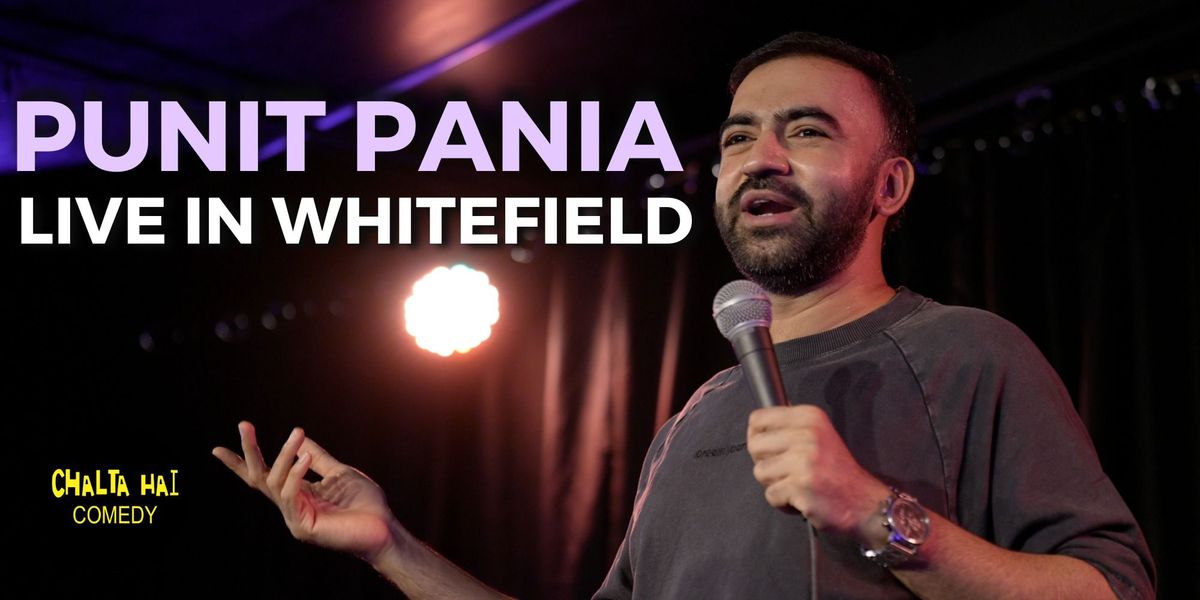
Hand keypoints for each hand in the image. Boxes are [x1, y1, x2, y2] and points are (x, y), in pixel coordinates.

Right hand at [213, 422, 397, 561]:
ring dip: (285, 455)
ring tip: (297, 434)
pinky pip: (291, 496)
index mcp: (297, 493)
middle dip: (249, 451)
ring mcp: (294, 518)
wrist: (383, 528)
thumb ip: (318, 459)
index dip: (240, 463)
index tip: (216, 449)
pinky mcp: (303, 527)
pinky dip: (296, 474)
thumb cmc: (364, 504)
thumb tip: (300, 437)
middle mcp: (291, 505)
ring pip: (274, 482)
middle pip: (258, 478)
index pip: (263, 476)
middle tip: (244, 425)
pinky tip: (305, 457)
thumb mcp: (338, 474)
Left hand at [746, 405, 891, 546]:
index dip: (757, 437)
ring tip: (797, 486)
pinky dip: (783, 503)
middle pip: (754, 445)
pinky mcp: (800, 485)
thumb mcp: (819, 436)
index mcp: (809, 416)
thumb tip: (757, 424)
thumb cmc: (837, 472)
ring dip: (775, 484)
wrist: (865, 503)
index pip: (757, 419)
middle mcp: (806, 434)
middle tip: (787, 472)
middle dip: (765, 463)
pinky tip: (802, 500)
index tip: (770, 450)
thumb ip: (791, 428)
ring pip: (760, 472)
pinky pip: (771, 495)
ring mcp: (803, 460)